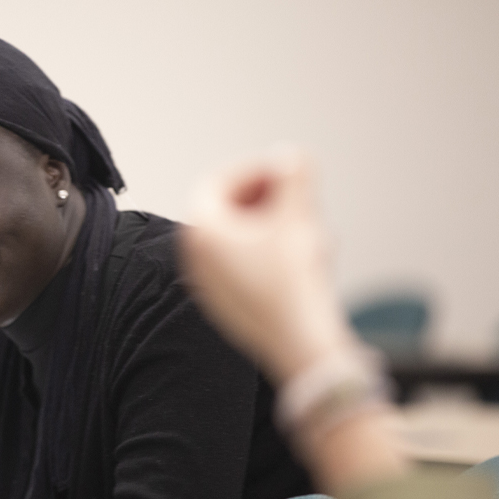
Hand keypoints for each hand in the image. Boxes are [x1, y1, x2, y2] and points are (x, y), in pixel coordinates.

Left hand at [180, 147, 357, 384]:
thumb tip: (292, 154)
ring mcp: (206, 284)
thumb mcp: (298, 217)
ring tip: (305, 229)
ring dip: (269, 225)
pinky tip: (299, 260)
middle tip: (295, 196)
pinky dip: (266, 253)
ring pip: (235, 239)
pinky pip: (240, 266)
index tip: (285, 171)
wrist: (299, 345)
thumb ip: (294, 175)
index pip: (217, 182)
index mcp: (200, 231)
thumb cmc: (293, 282)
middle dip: (264, 197)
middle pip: (225, 210)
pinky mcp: (224, 304)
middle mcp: (193, 258)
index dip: (254, 170)